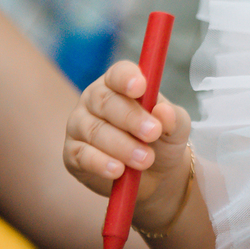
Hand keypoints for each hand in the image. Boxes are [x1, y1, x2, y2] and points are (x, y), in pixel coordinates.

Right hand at [64, 60, 192, 230]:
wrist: (155, 174)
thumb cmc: (162, 139)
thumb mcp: (176, 127)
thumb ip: (173, 117)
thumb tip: (163, 111)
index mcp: (119, 84)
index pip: (118, 74)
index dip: (127, 78)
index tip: (141, 87)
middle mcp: (94, 100)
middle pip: (105, 101)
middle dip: (131, 118)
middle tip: (153, 133)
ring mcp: (79, 125)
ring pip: (95, 131)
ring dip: (122, 146)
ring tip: (145, 159)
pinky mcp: (72, 153)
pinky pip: (83, 155)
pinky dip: (101, 163)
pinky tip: (117, 170)